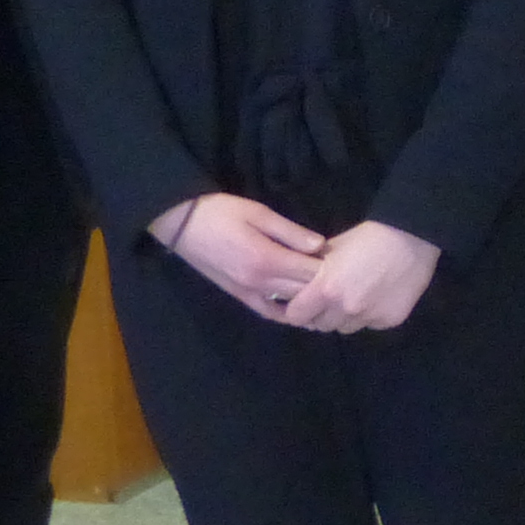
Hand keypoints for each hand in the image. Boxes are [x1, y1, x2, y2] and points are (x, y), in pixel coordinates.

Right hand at [150, 191, 327, 314]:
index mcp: (267, 259)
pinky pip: (268, 312)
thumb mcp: (259, 213)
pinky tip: (300, 307)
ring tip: (324, 290)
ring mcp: (248, 293)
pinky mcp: (239, 296)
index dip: (331, 268)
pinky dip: (286, 313)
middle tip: (339, 275)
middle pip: (303, 291)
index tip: (343, 260)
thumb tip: (321, 245)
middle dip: (323, 284)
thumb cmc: (221, 211)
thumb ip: (291, 232)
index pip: (311, 273)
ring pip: (289, 305)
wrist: (181, 224)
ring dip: (308, 299)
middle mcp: (259, 283)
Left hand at [278, 219, 438, 333]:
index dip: (296, 310)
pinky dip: (369, 316)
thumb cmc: (368, 237)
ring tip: (355, 298)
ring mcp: (369, 317)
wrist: (412, 237)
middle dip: (321, 315)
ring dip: (345, 318)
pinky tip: (377, 298)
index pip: (296, 317)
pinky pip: (370, 325)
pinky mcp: (390, 321)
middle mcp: (345, 309)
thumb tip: (300, 283)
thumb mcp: (332, 248)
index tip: (301, 304)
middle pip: (321, 326)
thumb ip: (314, 270)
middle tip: (330, 299)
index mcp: (326, 289)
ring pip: (346, 328)